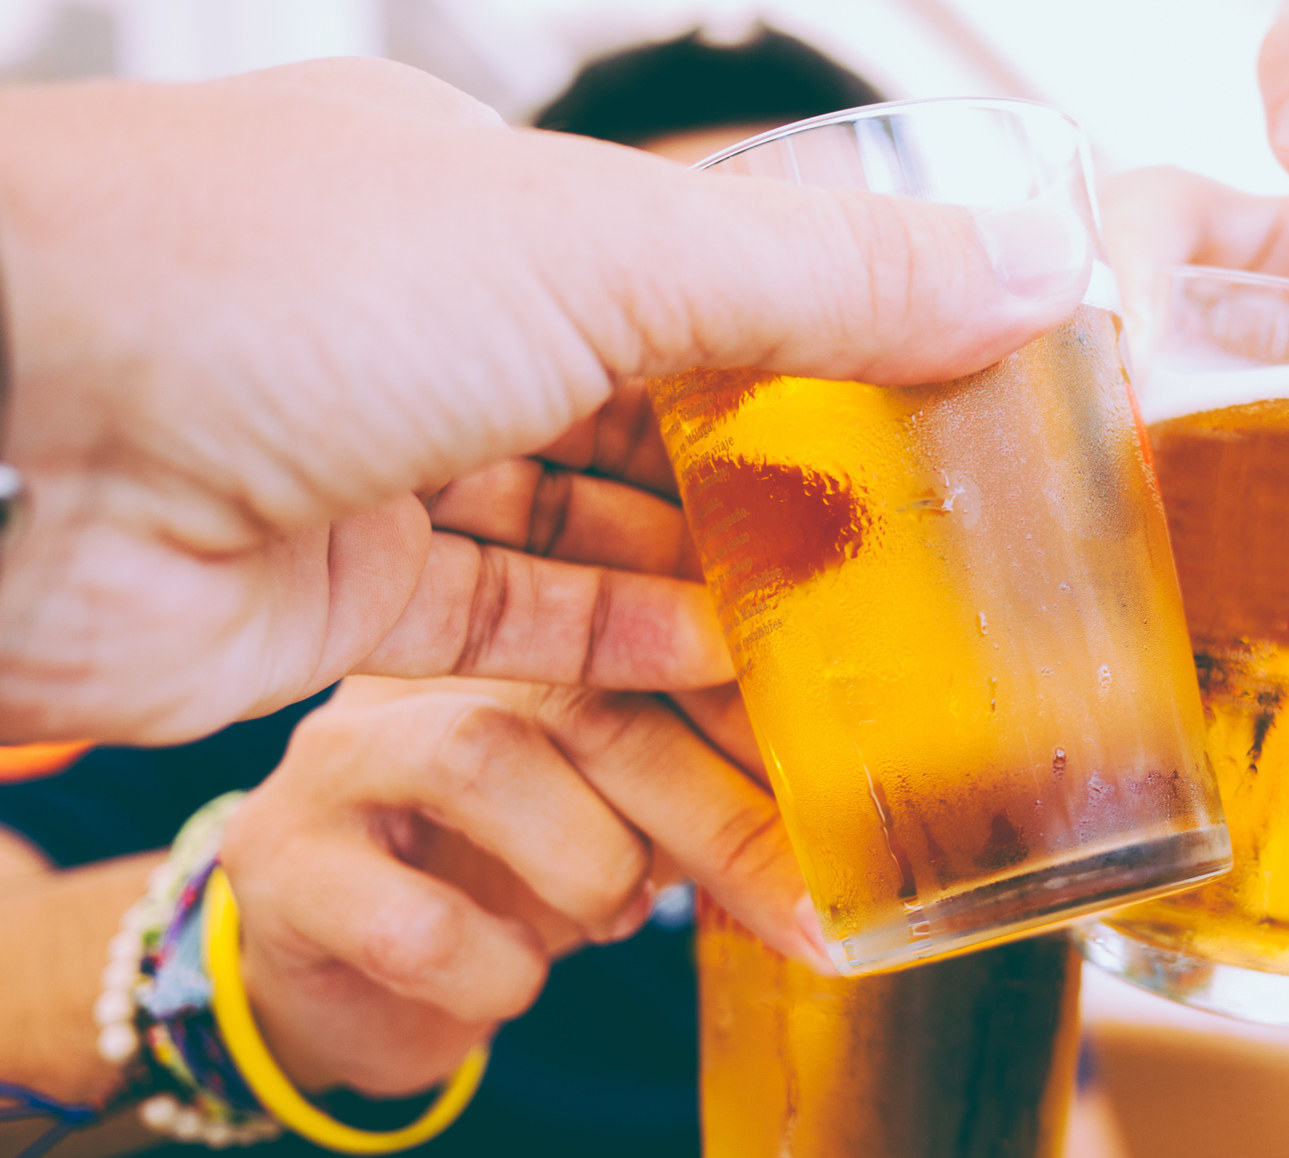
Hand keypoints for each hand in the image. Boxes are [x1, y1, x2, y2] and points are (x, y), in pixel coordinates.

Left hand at [0, 59, 1090, 744]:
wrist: (3, 443)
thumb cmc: (266, 284)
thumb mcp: (594, 251)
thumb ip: (819, 282)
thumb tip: (1027, 270)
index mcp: (483, 202)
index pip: (694, 265)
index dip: (822, 327)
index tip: (938, 392)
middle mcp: (430, 325)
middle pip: (650, 411)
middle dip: (779, 474)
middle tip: (913, 539)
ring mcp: (385, 465)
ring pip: (592, 531)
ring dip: (711, 581)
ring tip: (849, 628)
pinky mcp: (346, 600)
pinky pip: (517, 625)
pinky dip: (618, 646)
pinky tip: (725, 666)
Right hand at [222, 676, 824, 1096]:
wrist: (333, 973)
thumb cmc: (496, 875)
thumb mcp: (611, 813)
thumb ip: (697, 784)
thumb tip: (838, 824)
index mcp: (519, 637)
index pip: (645, 627)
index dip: (748, 702)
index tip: (839, 781)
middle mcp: (422, 669)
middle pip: (582, 692)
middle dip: (717, 807)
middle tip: (805, 905)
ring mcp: (339, 760)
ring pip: (485, 757)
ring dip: (594, 866)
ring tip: (611, 917)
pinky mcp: (285, 871)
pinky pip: (414, 921)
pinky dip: (499, 968)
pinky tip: (512, 974)